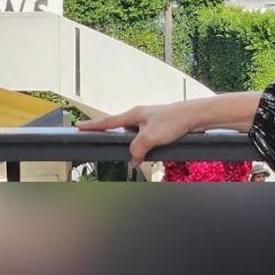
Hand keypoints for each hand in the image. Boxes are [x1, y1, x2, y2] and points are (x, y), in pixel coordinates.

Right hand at [78, 103, 195, 166]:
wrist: (196, 116)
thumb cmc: (174, 121)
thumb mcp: (150, 137)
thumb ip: (136, 149)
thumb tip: (132, 160)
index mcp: (134, 114)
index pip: (108, 121)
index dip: (93, 126)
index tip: (78, 126)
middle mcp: (141, 116)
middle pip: (120, 129)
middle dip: (111, 137)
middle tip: (100, 143)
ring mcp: (150, 122)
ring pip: (134, 137)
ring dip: (132, 147)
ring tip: (130, 156)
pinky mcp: (160, 128)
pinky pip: (146, 140)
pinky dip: (144, 148)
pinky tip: (146, 154)